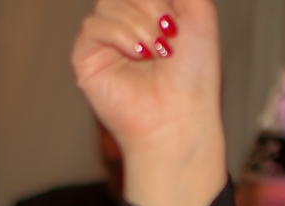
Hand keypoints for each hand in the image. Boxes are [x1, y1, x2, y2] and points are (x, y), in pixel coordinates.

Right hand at [72, 0, 225, 205]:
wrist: (179, 114)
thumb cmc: (193, 74)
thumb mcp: (199, 14)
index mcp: (148, 14)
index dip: (157, 1)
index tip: (176, 25)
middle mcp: (124, 26)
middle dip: (151, 7)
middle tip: (168, 39)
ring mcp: (103, 42)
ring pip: (107, 5)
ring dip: (138, 25)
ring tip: (156, 52)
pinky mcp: (85, 59)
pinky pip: (92, 27)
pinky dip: (118, 35)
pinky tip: (136, 55)